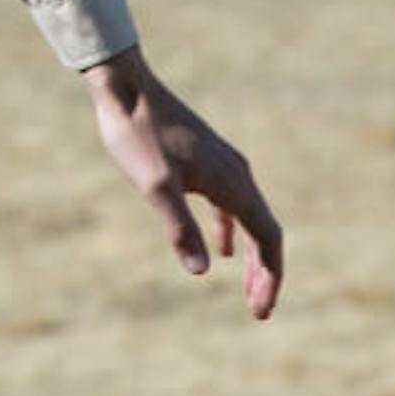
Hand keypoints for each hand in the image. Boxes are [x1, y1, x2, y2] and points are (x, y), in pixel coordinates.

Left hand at [81, 47, 283, 319]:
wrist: (123, 85)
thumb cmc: (137, 133)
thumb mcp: (155, 185)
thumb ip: (179, 228)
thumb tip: (202, 271)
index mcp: (233, 182)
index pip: (268, 238)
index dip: (271, 276)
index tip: (261, 311)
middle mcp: (237, 172)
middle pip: (264, 230)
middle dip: (265, 272)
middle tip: (259, 309)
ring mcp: (222, 163)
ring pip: (248, 216)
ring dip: (251, 254)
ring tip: (247, 287)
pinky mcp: (204, 157)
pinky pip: (229, 202)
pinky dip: (231, 229)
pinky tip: (222, 248)